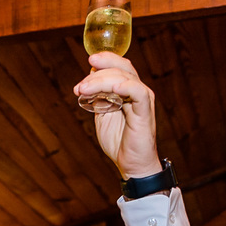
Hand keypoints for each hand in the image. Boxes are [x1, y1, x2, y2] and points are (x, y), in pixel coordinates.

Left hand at [73, 53, 159, 178]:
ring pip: (125, 77)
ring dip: (102, 81)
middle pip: (122, 67)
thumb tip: (87, 82)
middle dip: (99, 70)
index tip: (87, 64)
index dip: (104, 61)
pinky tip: (113, 89)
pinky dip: (125, 86)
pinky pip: (138, 92)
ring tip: (84, 90)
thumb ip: (97, 98)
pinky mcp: (145, 110)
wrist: (131, 164)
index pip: (119, 65)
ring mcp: (143, 99)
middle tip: (80, 85)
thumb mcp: (102, 115)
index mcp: (128, 90)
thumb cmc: (118, 141)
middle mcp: (137, 90)